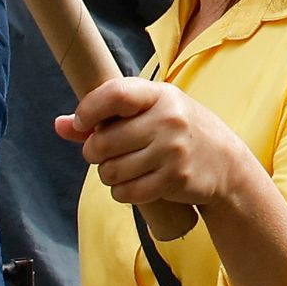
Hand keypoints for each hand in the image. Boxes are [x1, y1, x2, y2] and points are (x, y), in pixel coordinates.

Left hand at [62, 73, 251, 211]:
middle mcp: (168, 120)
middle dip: (94, 152)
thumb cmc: (179, 132)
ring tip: (122, 168)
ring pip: (111, 171)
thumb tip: (60, 125)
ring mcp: (173, 150)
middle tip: (105, 153)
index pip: (115, 93)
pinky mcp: (175, 179)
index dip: (89, 109)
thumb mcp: (150, 114)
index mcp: (159, 95)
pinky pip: (127, 192)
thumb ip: (105, 117)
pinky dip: (122, 192)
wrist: (226, 164)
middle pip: (103, 141)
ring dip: (108, 174)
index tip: (82, 122)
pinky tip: (133, 184)